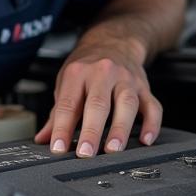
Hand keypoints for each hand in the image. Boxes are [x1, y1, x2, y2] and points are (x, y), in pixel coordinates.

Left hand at [35, 40, 162, 156]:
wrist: (113, 42)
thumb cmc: (86, 67)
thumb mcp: (66, 82)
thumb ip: (57, 114)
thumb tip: (43, 139)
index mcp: (78, 73)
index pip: (68, 104)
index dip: (62, 128)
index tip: (58, 148)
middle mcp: (103, 73)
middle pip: (98, 104)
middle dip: (91, 131)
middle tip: (86, 153)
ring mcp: (126, 80)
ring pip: (127, 104)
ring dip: (120, 128)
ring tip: (113, 149)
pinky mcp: (145, 87)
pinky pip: (153, 106)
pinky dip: (151, 124)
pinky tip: (146, 140)